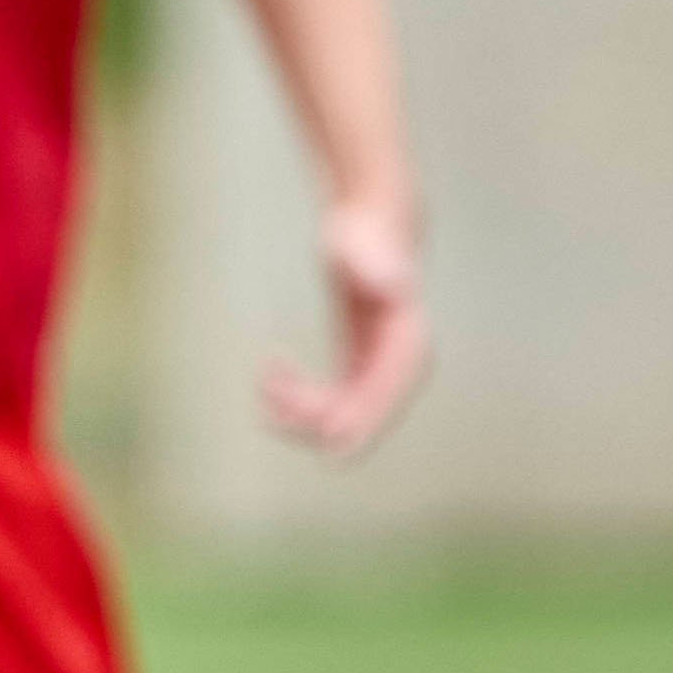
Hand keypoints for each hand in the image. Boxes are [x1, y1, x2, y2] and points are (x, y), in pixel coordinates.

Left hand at [260, 196, 429, 455]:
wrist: (370, 226)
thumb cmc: (366, 236)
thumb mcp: (365, 246)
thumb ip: (378, 265)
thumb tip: (396, 285)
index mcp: (408, 347)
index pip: (386, 397)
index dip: (361, 425)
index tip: (330, 446)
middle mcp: (398, 368)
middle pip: (361, 417)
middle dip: (317, 420)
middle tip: (271, 406)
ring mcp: (378, 372)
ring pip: (341, 417)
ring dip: (300, 413)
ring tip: (264, 384)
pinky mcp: (357, 367)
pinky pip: (331, 401)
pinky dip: (299, 398)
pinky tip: (269, 372)